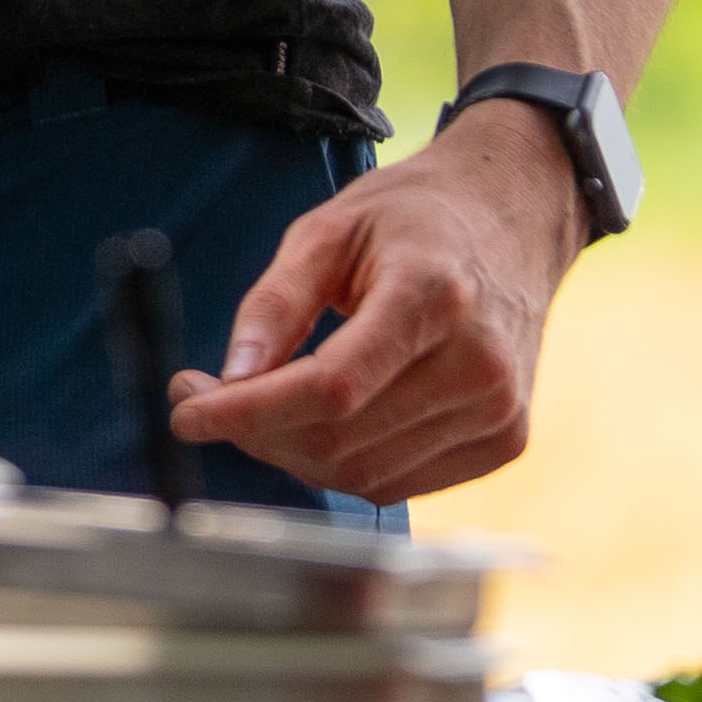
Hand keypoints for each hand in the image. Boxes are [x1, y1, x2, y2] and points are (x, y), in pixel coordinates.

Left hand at [165, 101, 590, 503]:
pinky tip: (323, 420)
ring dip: (293, 452)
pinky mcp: (505, 439)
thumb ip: (275, 304)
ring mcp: (499, 409)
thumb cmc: (413, 219)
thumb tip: (228, 380)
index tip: (187, 410)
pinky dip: (343, 464)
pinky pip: (397, 483)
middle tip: (208, 398)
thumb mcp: (329, 228)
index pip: (331, 387)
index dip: (249, 411)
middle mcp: (478, 362)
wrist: (514, 219)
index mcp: (434, 295)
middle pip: (341, 438)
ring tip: (263, 404)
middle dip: (256, 431)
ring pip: (363, 474)